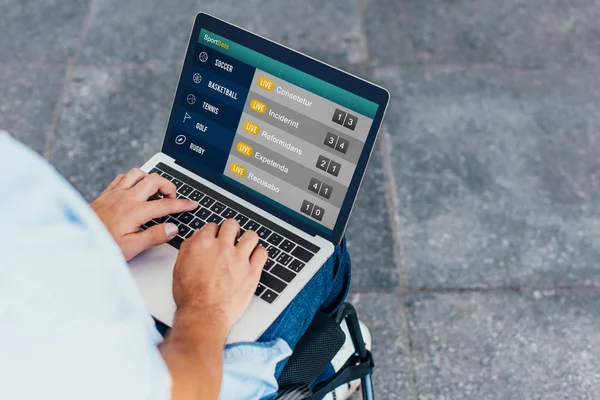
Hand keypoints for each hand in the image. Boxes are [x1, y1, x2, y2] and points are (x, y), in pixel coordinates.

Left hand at [90, 168, 197, 260]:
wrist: (76, 239)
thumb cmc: (101, 245)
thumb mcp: (131, 248)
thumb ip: (154, 236)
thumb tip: (172, 228)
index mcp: (135, 211)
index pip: (166, 204)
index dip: (182, 204)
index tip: (192, 204)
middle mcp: (126, 198)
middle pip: (154, 180)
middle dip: (168, 186)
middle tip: (173, 197)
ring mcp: (115, 193)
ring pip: (138, 173)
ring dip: (150, 179)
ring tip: (155, 190)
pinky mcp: (106, 193)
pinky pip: (122, 177)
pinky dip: (133, 179)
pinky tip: (134, 188)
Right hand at [172, 219, 267, 334]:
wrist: (203, 315)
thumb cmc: (190, 296)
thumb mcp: (180, 267)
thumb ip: (188, 248)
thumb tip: (196, 236)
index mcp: (203, 244)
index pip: (212, 226)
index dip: (214, 232)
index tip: (216, 237)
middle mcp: (222, 248)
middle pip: (232, 225)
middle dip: (231, 230)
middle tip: (231, 238)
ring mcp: (239, 259)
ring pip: (251, 235)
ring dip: (248, 239)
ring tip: (245, 246)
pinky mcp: (252, 271)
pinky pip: (262, 253)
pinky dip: (259, 253)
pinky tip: (254, 258)